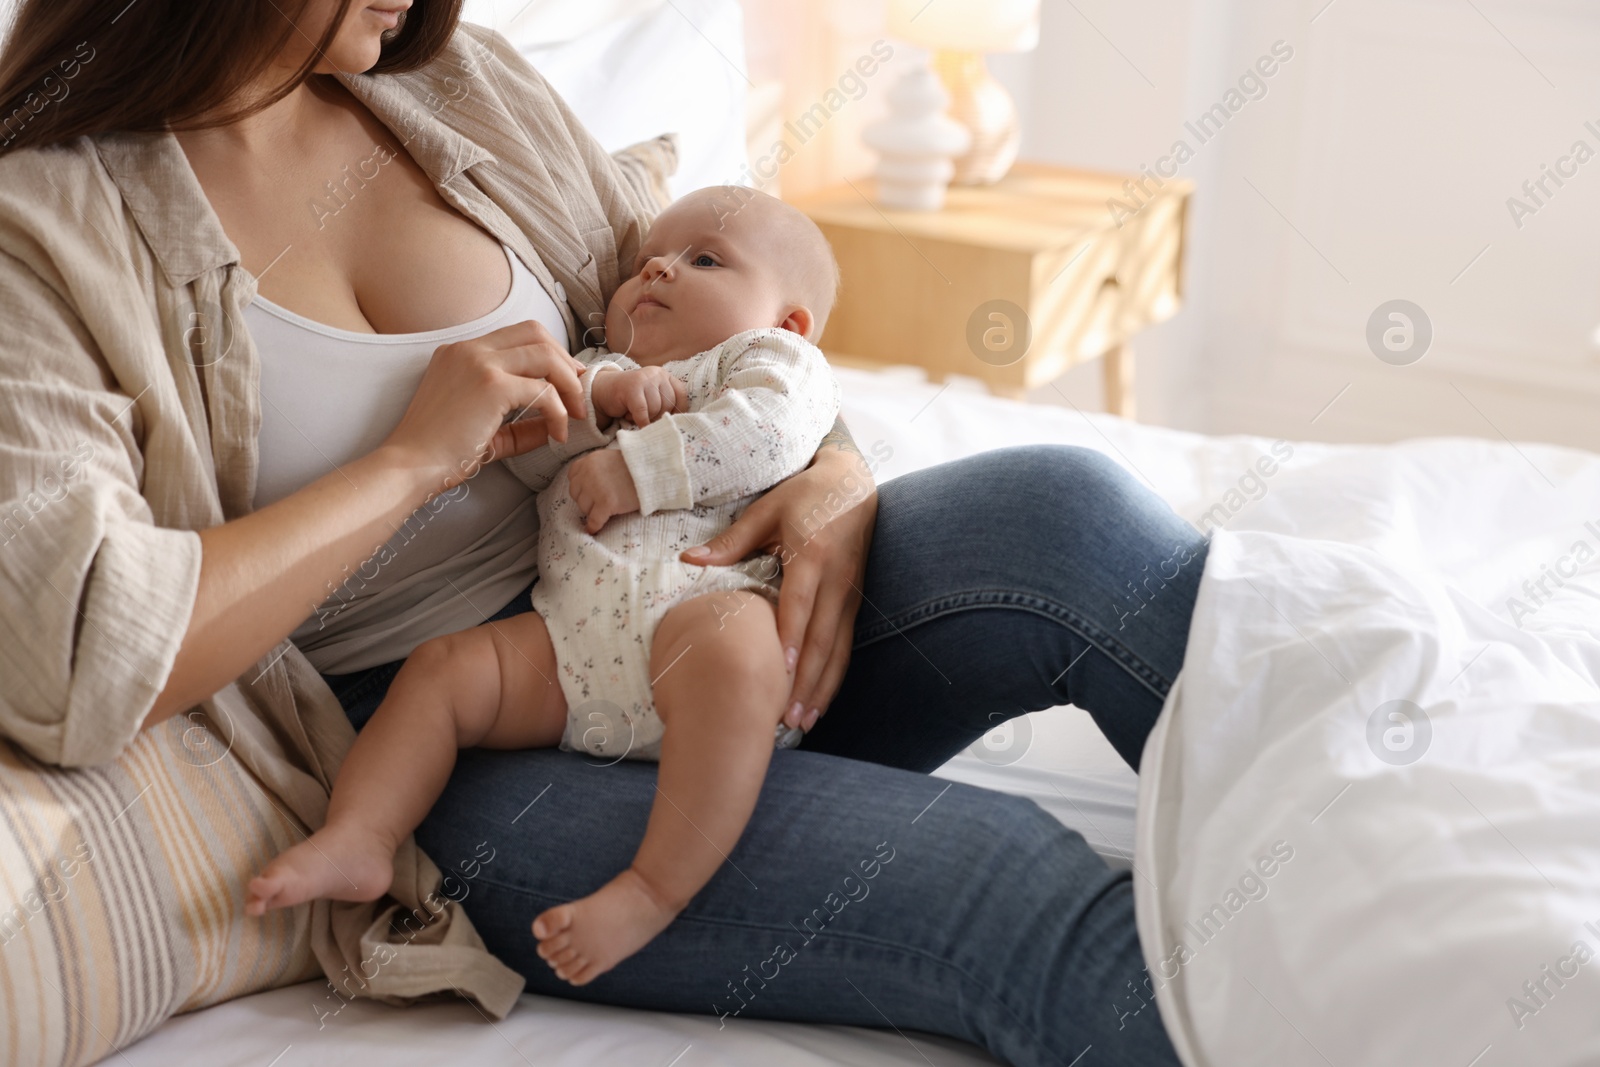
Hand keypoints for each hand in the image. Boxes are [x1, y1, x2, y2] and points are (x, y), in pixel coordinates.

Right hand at [382, 320, 587, 489]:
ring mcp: (479, 363)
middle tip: (579, 395)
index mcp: (461, 352)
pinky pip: (543, 391)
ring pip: (545, 355)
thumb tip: (555, 425)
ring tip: (575, 414)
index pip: (518, 334)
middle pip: (536, 333)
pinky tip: (557, 434)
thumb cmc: (439, 453)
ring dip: (569, 384)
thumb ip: (519, 423)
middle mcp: (469, 349)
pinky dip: (558, 412)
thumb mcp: (484, 430)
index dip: (551, 354)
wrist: (409, 467)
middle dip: (566, 362)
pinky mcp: (491, 386)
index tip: (567, 381)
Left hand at [567, 450, 640, 532]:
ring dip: (592, 511)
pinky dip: (593, 526)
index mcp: (589, 460)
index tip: (587, 492)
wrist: (653, 471)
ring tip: (605, 510)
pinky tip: (593, 530)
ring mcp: (596, 489)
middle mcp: (588, 473)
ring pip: (584, 507)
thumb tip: (588, 485)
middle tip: (600, 502)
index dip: (580, 486)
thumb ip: (597, 468)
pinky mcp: (606, 503)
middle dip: (586, 499)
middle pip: (576, 493)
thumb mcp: (611, 458)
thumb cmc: (636, 466)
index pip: (573, 476)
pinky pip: (594, 520)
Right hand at [591, 366, 686, 426]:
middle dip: (657, 416)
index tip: (669, 420)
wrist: (603, 390)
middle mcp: (657, 374)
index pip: (681, 394)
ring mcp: (644, 379)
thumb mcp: (652, 398)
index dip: (677, 411)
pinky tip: (634, 421)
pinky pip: (642, 412)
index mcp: (665, 376)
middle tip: (644, 416)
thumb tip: (679, 424)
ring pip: (656, 409)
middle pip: (668, 404)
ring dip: (645, 417)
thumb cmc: (631, 399)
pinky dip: (640, 421)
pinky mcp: (632, 388)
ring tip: (633, 413)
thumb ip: (665, 404)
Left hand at [679, 448, 876, 730]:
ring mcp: (848, 594)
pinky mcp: (854, 601)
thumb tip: (690, 559)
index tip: (778, 672)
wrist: (852, 484)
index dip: (790, 640)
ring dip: (821, 687)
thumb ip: (732, 540)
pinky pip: (845, 645)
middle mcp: (835, 580)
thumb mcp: (767, 510)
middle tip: (787, 717)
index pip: (800, 605)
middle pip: (821, 638)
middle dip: (805, 681)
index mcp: (811, 555)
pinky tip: (820, 701)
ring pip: (837, 649)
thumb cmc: (804, 495)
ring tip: (803, 721)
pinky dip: (834, 676)